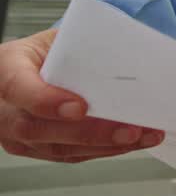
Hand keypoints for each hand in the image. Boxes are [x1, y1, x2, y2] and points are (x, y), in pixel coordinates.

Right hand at [0, 29, 163, 162]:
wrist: (17, 71)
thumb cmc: (38, 54)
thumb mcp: (52, 40)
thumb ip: (77, 46)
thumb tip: (124, 50)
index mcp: (5, 70)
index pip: (19, 88)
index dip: (48, 101)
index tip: (80, 107)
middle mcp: (4, 108)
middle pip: (40, 128)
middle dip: (90, 132)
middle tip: (129, 130)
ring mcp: (16, 134)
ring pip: (58, 147)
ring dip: (105, 145)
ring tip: (142, 136)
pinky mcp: (35, 148)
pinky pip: (69, 155)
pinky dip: (103, 150)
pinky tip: (130, 142)